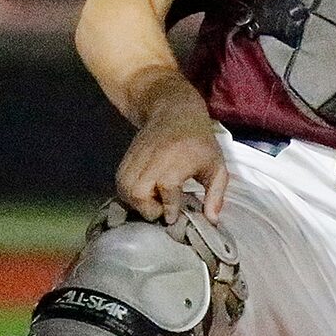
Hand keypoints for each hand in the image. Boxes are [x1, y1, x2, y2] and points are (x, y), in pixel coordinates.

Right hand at [116, 74, 227, 221]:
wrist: (174, 114)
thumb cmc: (199, 142)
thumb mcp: (216, 167)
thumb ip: (215, 195)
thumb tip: (212, 221)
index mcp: (175, 165)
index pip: (167, 196)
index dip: (171, 211)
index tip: (174, 219)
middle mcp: (152, 163)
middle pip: (139, 195)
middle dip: (150, 210)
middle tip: (163, 210)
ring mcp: (135, 161)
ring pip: (125, 192)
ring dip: (137, 204)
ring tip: (154, 203)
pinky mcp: (125, 161)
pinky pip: (119, 184)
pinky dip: (128, 194)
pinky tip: (144, 195)